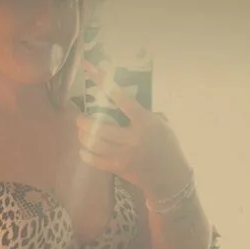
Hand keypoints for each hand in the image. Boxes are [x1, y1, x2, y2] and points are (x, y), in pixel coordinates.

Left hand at [77, 60, 191, 199]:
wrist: (170, 177)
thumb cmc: (168, 147)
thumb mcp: (163, 125)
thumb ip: (145, 114)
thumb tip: (126, 102)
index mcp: (146, 122)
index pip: (123, 99)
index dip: (106, 84)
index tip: (93, 71)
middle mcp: (133, 138)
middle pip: (100, 128)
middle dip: (85, 122)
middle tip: (79, 118)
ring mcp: (125, 155)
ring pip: (95, 144)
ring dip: (83, 137)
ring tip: (80, 132)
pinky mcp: (120, 168)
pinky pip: (97, 162)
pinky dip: (87, 155)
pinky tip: (83, 150)